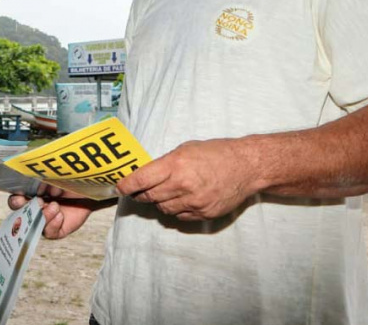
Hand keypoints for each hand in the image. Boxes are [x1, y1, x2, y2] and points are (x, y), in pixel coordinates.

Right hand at [8, 185, 96, 239]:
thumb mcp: (58, 176)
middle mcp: (34, 208)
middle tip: (37, 202)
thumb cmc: (72, 180)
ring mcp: (44, 220)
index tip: (21, 196)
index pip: (16, 198)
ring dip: (43, 215)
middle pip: (19, 214)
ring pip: (34, 225)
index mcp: (31, 193)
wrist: (91, 190)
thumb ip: (46, 178)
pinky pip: (49, 232)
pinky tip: (60, 215)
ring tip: (55, 206)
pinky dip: (53, 224)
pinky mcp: (55, 230)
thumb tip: (39, 183)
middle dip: (24, 209)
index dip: (15, 199)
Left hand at [116, 138, 257, 221]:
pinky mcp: (204, 214)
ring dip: (159, 203)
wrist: (247, 167)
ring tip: (164, 193)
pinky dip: (176, 210)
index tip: (120, 188)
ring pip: (163, 209)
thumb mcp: (186, 149)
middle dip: (140, 195)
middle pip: (149, 197)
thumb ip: (165, 163)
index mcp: (175, 165)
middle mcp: (182, 185)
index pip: (141, 180)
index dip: (127, 186)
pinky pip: (180, 217)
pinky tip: (180, 200)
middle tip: (138, 192)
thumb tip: (146, 174)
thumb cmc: (216, 153)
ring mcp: (194, 202)